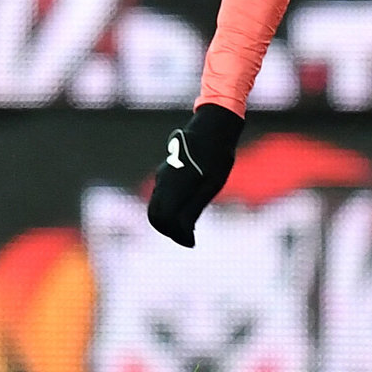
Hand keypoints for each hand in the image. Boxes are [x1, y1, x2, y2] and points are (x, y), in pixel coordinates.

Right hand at [147, 103, 243, 246]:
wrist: (213, 128)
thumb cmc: (216, 157)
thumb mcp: (211, 186)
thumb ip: (194, 209)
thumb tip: (187, 235)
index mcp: (174, 185)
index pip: (165, 220)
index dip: (177, 235)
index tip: (192, 243)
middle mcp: (163, 180)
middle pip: (156, 216)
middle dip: (170, 231)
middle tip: (188, 239)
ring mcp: (163, 175)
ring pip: (157, 206)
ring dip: (169, 221)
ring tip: (188, 229)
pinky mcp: (166, 173)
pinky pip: (161, 197)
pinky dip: (169, 210)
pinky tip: (186, 213)